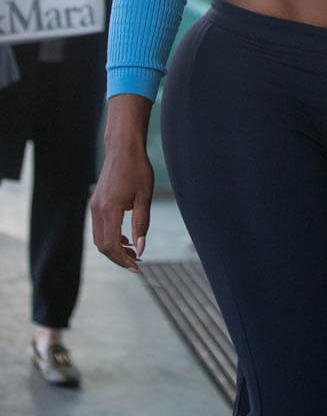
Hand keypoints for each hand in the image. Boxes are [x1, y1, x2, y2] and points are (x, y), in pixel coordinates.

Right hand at [90, 148, 153, 272]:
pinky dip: (110, 237)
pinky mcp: (95, 202)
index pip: (112, 245)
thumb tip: (140, 249)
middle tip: (136, 263)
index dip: (123, 259)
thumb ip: (141, 224)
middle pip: (103, 246)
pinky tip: (125, 238)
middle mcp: (97, 210)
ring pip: (99, 238)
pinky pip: (99, 227)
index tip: (137, 267)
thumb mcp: (144, 197)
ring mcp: (94, 206)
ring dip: (114, 248)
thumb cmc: (138, 169)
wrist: (123, 148)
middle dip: (118, 258)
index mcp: (109, 209)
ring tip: (133, 252)